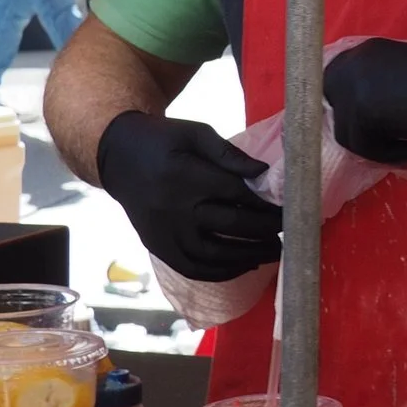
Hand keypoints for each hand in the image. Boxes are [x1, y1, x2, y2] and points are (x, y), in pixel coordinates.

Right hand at [94, 111, 282, 281]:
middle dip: (264, 230)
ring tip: (275, 252)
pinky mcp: (156, 245)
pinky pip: (191, 268)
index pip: (236, 193)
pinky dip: (221, 273)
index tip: (289, 208)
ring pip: (212, 254)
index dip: (266, 203)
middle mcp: (173, 207)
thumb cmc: (163, 140)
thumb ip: (230, 153)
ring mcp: (163, 231)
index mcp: (185, 174)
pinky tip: (245, 266)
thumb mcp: (195, 133)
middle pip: (229, 224)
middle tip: (289, 231)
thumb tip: (265, 174)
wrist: (117, 157)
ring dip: (249, 257)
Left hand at [322, 39, 406, 165]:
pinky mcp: (362, 112)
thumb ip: (377, 88)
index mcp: (363, 52)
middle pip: (330, 107)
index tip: (369, 125)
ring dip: (373, 147)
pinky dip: (387, 154)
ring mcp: (353, 87)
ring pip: (346, 132)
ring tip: (405, 149)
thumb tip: (361, 119)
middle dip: (351, 127)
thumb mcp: (402, 77)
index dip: (346, 106)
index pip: (333, 83)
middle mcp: (352, 65)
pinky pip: (364, 146)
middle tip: (379, 141)